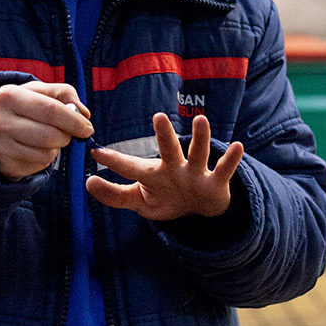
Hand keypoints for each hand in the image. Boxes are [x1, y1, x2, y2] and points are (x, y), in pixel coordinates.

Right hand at [0, 80, 93, 179]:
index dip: (75, 121)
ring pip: (47, 153)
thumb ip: (64, 94)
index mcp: (8, 96)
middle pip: (51, 135)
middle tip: (68, 133)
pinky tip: (36, 149)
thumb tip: (84, 114)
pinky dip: (45, 159)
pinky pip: (38, 166)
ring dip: (56, 148)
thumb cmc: (20, 106)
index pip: (51, 110)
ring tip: (48, 138)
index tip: (87, 128)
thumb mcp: (37, 91)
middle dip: (67, 136)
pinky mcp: (4, 165)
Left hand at [86, 112, 243, 220]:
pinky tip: (237, 145)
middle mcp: (174, 168)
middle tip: (158, 117)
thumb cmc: (166, 198)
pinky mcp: (215, 183)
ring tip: (202, 119)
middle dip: (164, 134)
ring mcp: (196, 173)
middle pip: (168, 149)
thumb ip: (115, 195)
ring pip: (198, 153)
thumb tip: (88, 183)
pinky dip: (231, 159)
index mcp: (153, 175)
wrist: (200, 209)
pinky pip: (225, 169)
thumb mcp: (140, 202)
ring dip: (201, 138)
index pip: (131, 167)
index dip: (114, 161)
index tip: (96, 152)